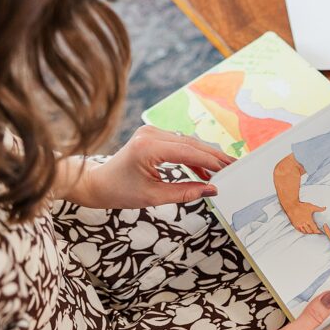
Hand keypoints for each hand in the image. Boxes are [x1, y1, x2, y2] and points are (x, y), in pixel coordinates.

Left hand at [69, 126, 234, 208]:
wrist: (97, 182)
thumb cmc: (118, 191)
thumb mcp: (153, 197)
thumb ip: (185, 193)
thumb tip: (211, 190)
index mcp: (148, 147)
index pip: (188, 152)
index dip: (210, 162)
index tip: (228, 170)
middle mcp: (150, 134)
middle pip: (190, 143)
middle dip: (213, 157)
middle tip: (232, 167)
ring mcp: (151, 132)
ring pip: (187, 142)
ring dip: (204, 156)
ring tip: (222, 170)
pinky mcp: (152, 136)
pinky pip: (179, 144)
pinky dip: (192, 156)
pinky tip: (203, 170)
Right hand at [286, 201, 325, 233]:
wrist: (292, 205)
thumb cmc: (301, 206)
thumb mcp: (311, 206)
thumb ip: (318, 208)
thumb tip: (325, 208)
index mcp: (308, 220)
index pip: (314, 229)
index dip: (318, 231)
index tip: (320, 231)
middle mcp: (303, 224)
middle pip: (310, 231)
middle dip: (314, 232)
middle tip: (317, 232)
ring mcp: (299, 225)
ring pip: (305, 232)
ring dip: (309, 232)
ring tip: (312, 232)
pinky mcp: (295, 225)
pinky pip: (300, 231)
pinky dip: (303, 231)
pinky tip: (305, 231)